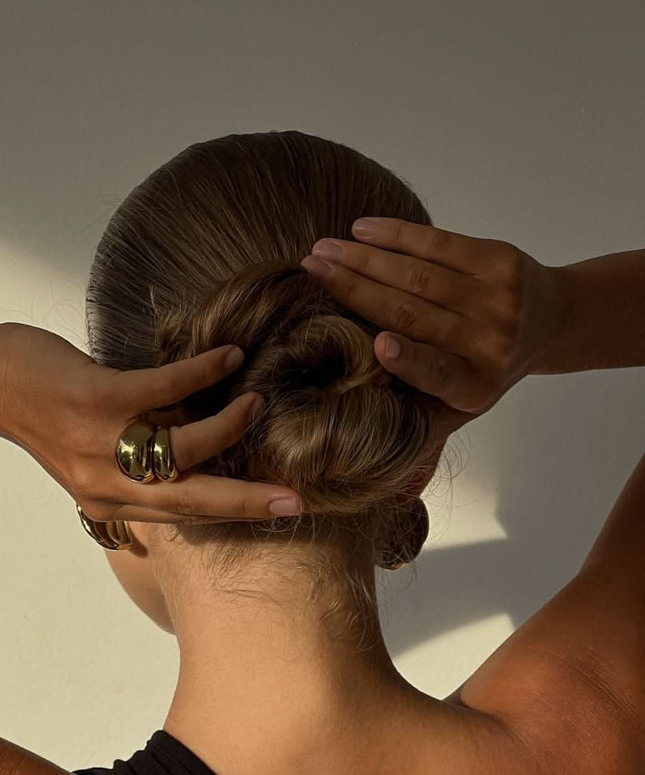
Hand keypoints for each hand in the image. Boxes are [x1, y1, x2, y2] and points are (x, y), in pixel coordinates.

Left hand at [0, 323, 301, 524]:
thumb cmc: (45, 415)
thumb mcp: (91, 456)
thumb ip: (142, 461)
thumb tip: (204, 442)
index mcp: (110, 501)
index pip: (184, 515)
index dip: (234, 513)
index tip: (280, 512)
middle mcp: (106, 482)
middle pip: (191, 499)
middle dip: (247, 501)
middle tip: (293, 500)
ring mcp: (101, 442)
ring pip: (182, 449)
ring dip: (227, 427)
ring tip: (255, 403)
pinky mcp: (97, 398)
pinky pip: (164, 389)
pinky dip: (203, 373)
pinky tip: (229, 358)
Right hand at [300, 218, 566, 437]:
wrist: (553, 322)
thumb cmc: (486, 366)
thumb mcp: (461, 399)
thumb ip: (421, 408)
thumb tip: (377, 453)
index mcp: (475, 387)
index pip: (438, 373)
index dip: (409, 360)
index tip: (378, 345)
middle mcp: (490, 344)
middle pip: (412, 312)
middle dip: (354, 287)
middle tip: (311, 270)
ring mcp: (497, 299)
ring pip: (418, 274)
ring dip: (364, 258)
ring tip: (324, 249)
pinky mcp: (500, 261)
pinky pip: (440, 244)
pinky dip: (397, 235)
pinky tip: (362, 230)